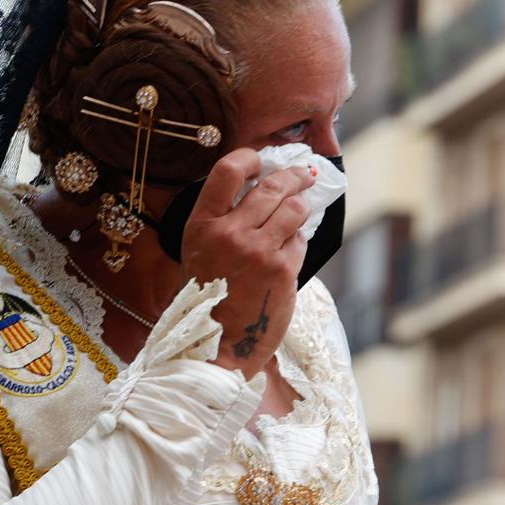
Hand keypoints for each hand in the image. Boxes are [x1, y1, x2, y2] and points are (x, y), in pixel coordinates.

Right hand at [180, 148, 314, 377]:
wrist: (216, 347)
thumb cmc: (208, 301)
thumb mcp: (200, 254)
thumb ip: (221, 222)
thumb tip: (258, 191)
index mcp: (202, 226)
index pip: (228, 171)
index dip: (250, 158)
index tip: (261, 161)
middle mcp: (229, 233)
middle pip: (271, 186)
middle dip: (294, 176)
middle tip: (305, 174)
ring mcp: (258, 250)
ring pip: (294, 208)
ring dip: (301, 205)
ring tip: (302, 207)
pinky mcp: (283, 270)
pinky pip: (299, 240)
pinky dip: (298, 240)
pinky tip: (290, 248)